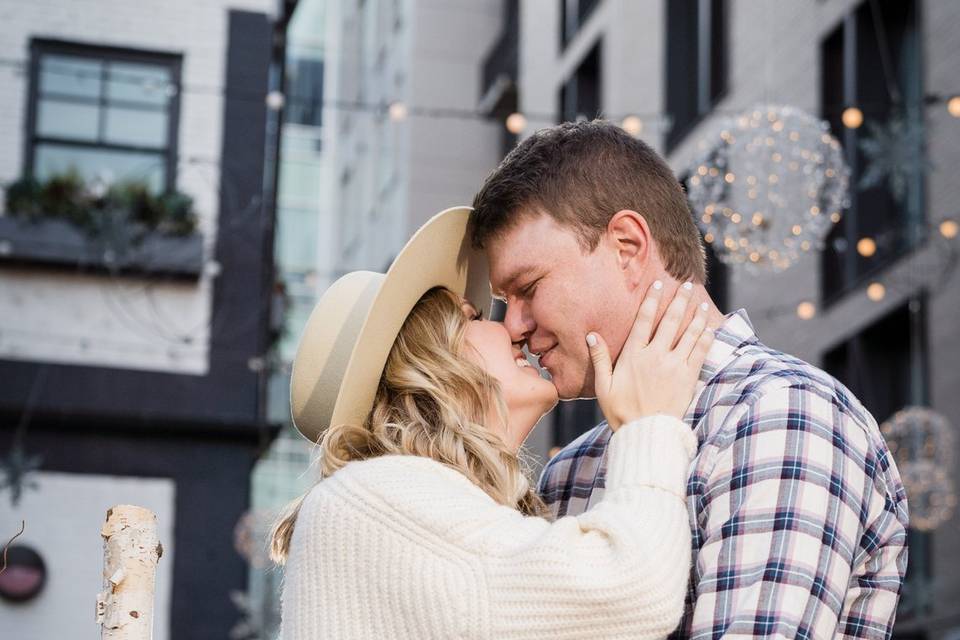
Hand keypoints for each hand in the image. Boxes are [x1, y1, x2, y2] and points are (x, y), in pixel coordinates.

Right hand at [587, 281, 714, 431]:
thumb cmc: (621, 412)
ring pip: (689, 333)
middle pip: (670, 321)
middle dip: (679, 300)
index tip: (658, 283)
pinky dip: (706, 338)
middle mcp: (655, 355)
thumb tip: (591, 335)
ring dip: (696, 315)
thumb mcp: (603, 386)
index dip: (651, 299)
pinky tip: (710, 328)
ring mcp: (674, 366)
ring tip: (701, 302)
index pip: (644, 320)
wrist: (646, 433)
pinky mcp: (688, 378)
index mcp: (633, 355)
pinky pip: (700, 352)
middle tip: (687, 284)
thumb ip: (599, 358)